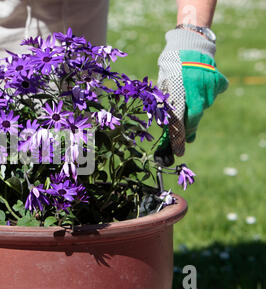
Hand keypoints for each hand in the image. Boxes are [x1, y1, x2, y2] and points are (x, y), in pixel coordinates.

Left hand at [155, 28, 227, 165]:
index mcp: (177, 87)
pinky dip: (208, 94)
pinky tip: (201, 85)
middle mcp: (194, 85)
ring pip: (205, 105)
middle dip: (190, 127)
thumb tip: (165, 127)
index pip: (178, 118)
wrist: (187, 44)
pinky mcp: (218, 80)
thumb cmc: (170, 66)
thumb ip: (164, 104)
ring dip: (197, 107)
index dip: (178, 136)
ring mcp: (209, 82)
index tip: (179, 151)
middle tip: (188, 136)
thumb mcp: (162, 84)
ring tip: (190, 94)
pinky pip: (215, 94)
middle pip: (195, 115)